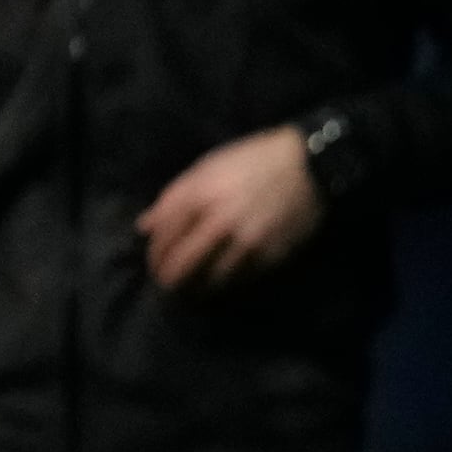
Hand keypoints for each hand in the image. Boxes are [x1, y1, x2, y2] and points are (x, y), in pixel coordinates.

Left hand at [140, 126, 322, 290]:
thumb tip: (144, 226)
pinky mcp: (271, 253)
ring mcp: (247, 240)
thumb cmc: (252, 161)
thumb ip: (174, 196)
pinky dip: (228, 282)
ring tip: (193, 290)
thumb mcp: (207, 167)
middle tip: (168, 286)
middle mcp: (220, 220)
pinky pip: (242, 277)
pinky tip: (223, 280)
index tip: (155, 264)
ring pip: (211, 278)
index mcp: (199, 194)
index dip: (154, 255)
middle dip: (170, 280)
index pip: (164, 236)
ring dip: (198, 288)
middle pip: (183, 265)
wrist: (308, 166)